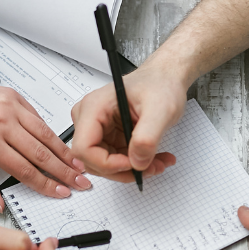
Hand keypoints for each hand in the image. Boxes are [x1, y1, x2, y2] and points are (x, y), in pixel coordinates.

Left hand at [0, 82, 90, 211]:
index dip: (46, 184)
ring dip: (64, 152)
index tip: (59, 192)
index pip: (25, 169)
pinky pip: (38, 118)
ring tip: (78, 166)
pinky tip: (61, 146)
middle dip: (64, 171)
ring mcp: (11, 107)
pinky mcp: (16, 97)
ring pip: (45, 134)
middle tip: (80, 182)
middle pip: (41, 153)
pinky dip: (51, 134)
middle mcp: (2, 122)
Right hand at [70, 63, 182, 181]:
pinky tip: (153, 158)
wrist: (165, 80)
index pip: (83, 148)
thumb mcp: (160, 109)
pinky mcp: (108, 137)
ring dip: (132, 169)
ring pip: (104, 165)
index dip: (106, 163)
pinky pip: (115, 160)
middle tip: (150, 167)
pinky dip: (135, 164)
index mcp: (94, 107)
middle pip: (92, 161)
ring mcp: (98, 129)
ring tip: (156, 162)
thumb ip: (147, 137)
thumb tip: (137, 162)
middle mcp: (90, 118)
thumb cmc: (160, 84)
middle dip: (123, 170)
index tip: (132, 164)